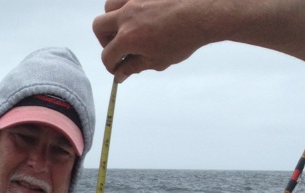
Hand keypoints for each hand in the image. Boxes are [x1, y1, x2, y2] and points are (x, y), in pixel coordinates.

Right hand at [93, 0, 217, 80]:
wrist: (204, 12)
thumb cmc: (184, 38)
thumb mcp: (158, 60)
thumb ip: (135, 66)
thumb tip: (120, 74)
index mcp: (128, 37)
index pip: (108, 55)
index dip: (111, 65)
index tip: (118, 69)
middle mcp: (127, 15)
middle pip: (99, 26)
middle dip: (105, 40)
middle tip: (118, 47)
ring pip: (109, 5)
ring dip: (113, 18)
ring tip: (127, 26)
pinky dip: (128, 5)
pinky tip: (141, 13)